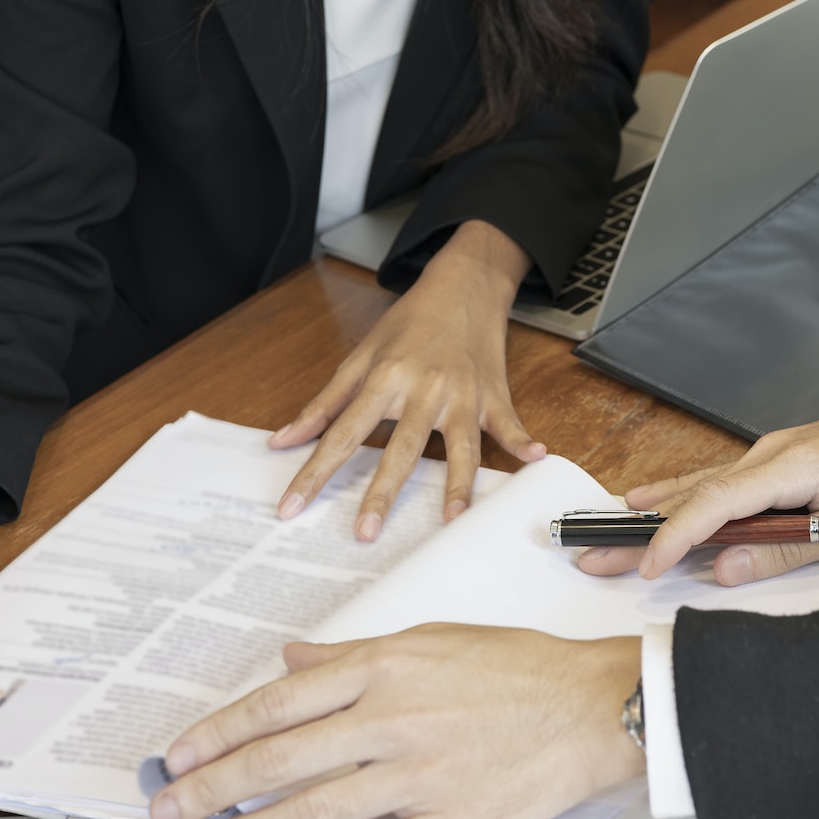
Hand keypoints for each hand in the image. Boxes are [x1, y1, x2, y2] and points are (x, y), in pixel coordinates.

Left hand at [150, 625, 642, 818]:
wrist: (591, 706)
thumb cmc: (518, 667)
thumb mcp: (430, 637)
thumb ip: (353, 653)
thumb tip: (293, 660)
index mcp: (382, 668)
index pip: (278, 703)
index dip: (219, 731)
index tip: (180, 753)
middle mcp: (389, 719)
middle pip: (278, 759)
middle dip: (211, 788)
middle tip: (167, 811)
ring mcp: (416, 775)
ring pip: (312, 811)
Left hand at [272, 221, 547, 539]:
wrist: (462, 286)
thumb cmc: (409, 323)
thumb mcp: (361, 356)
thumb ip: (325, 403)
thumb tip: (282, 441)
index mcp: (386, 378)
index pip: (343, 434)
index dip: (315, 472)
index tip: (292, 506)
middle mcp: (425, 389)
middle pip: (401, 448)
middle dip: (382, 492)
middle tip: (365, 532)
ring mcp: (463, 395)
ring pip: (460, 447)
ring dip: (457, 483)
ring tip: (450, 519)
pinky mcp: (493, 396)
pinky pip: (508, 424)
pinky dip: (523, 440)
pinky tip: (536, 456)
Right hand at [581, 357, 818, 584]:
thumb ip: (790, 548)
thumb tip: (727, 571)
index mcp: (789, 466)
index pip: (715, 503)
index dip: (676, 537)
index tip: (645, 567)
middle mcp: (767, 455)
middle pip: (691, 496)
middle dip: (639, 530)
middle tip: (590, 556)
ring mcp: (767, 455)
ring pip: (697, 488)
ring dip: (650, 515)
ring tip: (601, 535)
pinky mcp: (774, 461)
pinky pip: (716, 482)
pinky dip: (678, 498)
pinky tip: (648, 501)